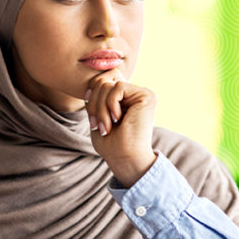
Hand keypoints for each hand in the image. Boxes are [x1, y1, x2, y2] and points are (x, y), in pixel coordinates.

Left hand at [84, 69, 157, 187]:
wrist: (124, 158)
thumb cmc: (111, 143)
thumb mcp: (97, 115)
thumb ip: (97, 96)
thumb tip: (95, 79)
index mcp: (124, 98)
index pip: (101, 81)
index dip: (91, 97)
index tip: (91, 119)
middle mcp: (135, 93)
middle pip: (102, 81)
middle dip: (94, 104)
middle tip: (97, 125)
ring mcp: (142, 93)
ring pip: (107, 84)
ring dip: (100, 108)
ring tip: (106, 126)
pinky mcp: (147, 95)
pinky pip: (117, 87)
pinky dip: (110, 105)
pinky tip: (117, 119)